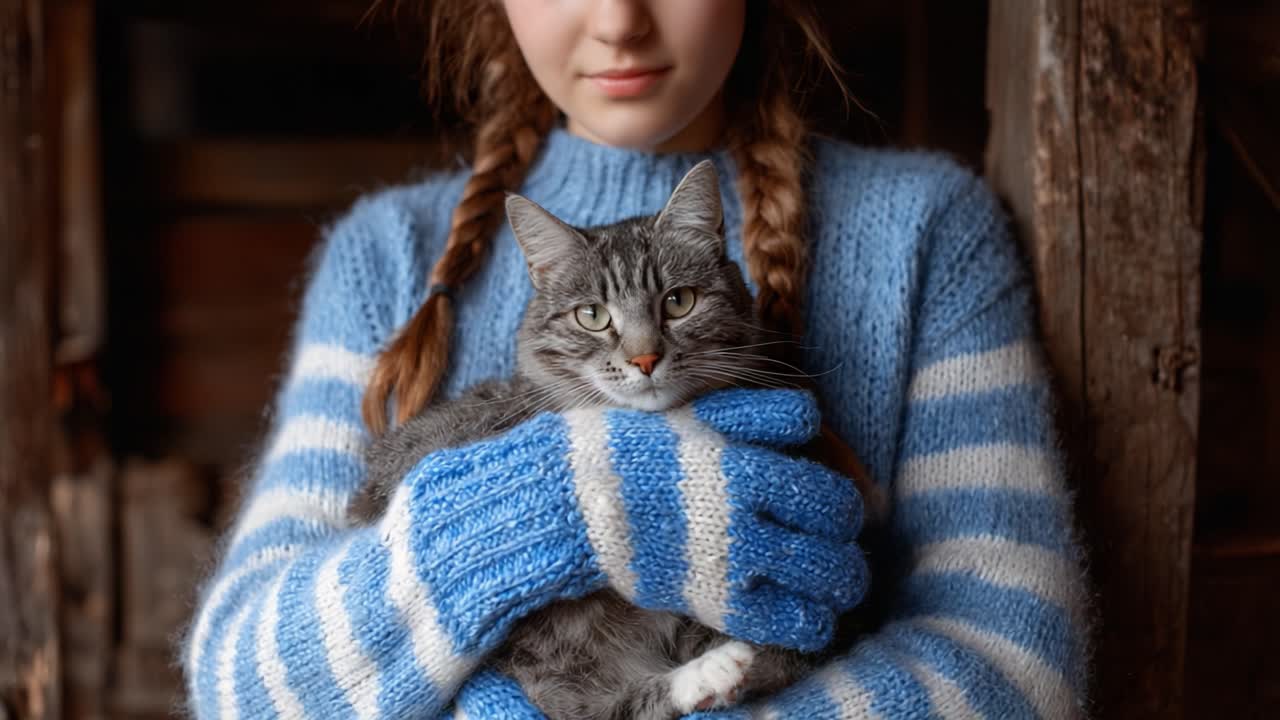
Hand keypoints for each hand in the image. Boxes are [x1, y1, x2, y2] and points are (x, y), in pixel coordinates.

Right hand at [393, 388, 866, 656]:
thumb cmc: (626, 451)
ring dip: (841, 582)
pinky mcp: (711, 599)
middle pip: (837, 527)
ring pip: (827, 579)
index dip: (844, 499)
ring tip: (833, 582)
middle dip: (847, 538)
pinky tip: (802, 615)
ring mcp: (729, 559)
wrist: (560, 503)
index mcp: (742, 461)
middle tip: (839, 545)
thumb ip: (754, 414)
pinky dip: (808, 623)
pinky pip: (788, 624)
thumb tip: (813, 415)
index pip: (828, 483)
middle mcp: (745, 511)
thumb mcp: (690, 415)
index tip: (836, 509)